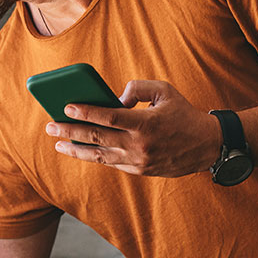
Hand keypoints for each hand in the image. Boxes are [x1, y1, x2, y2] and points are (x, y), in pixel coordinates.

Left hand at [45, 79, 221, 176]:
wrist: (207, 145)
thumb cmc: (183, 114)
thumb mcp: (165, 91)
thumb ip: (137, 87)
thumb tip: (114, 98)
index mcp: (145, 123)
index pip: (108, 117)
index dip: (85, 112)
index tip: (66, 107)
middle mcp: (139, 144)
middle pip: (96, 138)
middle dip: (70, 132)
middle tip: (50, 127)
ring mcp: (138, 161)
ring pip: (99, 156)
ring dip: (76, 150)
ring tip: (58, 144)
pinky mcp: (140, 171)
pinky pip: (112, 163)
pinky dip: (95, 156)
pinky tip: (81, 150)